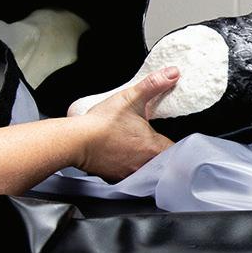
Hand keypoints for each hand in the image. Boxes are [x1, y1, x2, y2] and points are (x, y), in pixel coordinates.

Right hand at [76, 68, 179, 182]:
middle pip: (161, 161)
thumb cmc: (102, 123)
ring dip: (142, 159)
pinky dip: (126, 167)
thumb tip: (172, 73)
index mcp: (153, 147)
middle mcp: (144, 164)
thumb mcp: (130, 97)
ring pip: (145, 169)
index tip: (163, 135)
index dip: (170, 141)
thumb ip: (154, 84)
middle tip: (146, 139)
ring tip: (132, 147)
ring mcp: (130, 173)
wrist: (77, 141)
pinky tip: (119, 156)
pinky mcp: (116, 179)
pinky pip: (128, 176)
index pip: (174, 149)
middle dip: (156, 151)